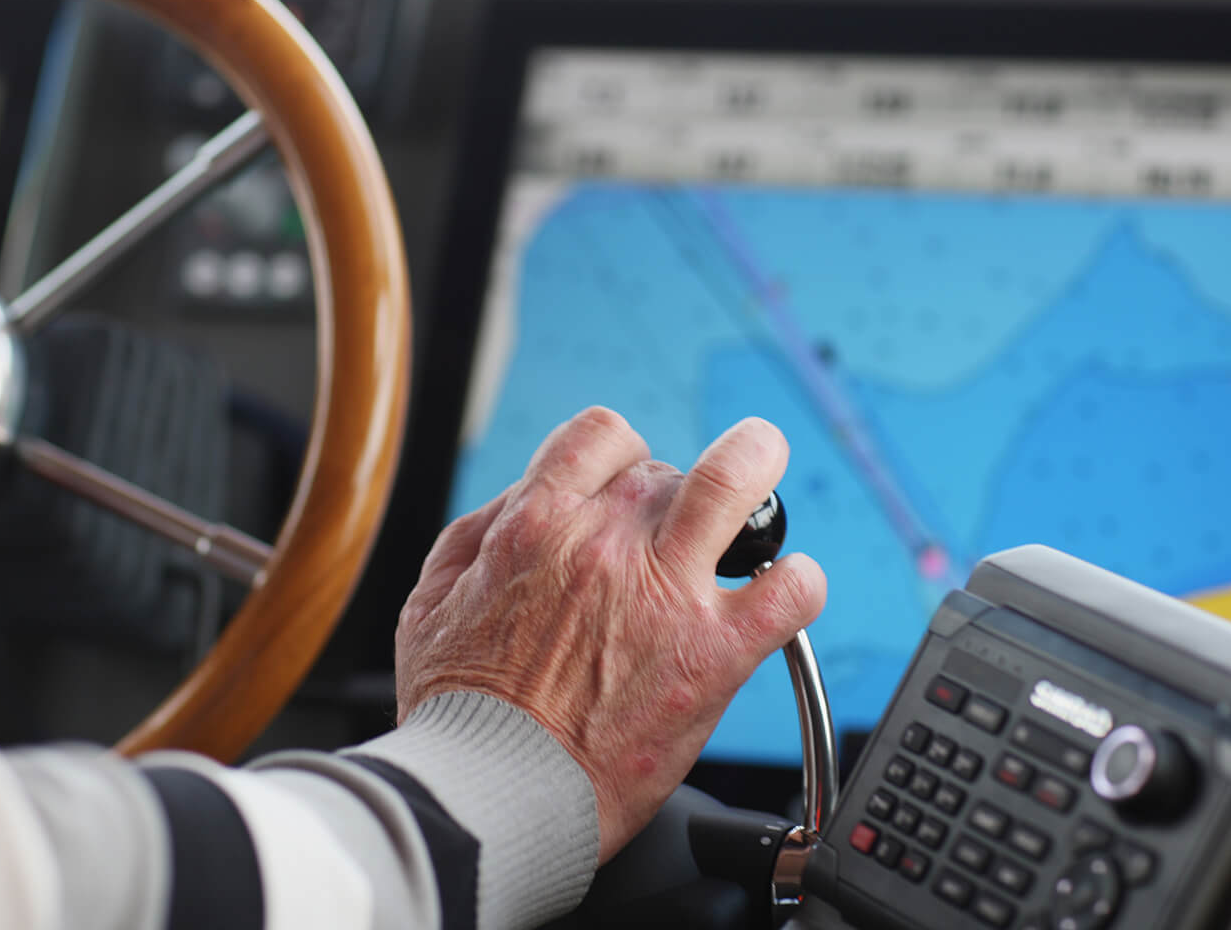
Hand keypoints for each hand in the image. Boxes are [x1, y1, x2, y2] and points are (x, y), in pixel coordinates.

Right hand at [396, 406, 826, 861]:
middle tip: (689, 523)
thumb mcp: (431, 601)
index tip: (629, 485)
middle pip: (668, 470)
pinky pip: (787, 590)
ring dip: (758, 469)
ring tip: (768, 480)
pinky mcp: (712, 653)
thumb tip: (523, 501)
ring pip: (737, 483)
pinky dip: (799, 583)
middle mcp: (603, 542)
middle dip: (679, 494)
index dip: (623, 455)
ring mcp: (664, 592)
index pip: (602, 435)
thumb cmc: (456, 713)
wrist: (491, 795)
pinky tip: (787, 591)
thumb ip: (478, 536)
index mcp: (536, 525)